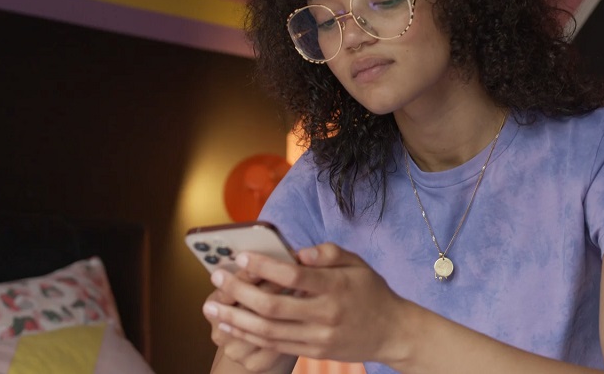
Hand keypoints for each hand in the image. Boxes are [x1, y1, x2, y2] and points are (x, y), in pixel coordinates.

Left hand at [204, 243, 414, 364]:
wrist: (392, 332)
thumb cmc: (371, 291)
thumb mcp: (357, 263)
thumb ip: (327, 253)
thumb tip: (296, 252)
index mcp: (336, 287)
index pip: (293, 276)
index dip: (263, 266)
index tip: (240, 255)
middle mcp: (326, 314)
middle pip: (273, 307)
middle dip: (238, 292)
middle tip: (216, 278)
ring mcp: (319, 337)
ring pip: (268, 331)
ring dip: (235, 319)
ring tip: (212, 306)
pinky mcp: (315, 351)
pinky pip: (275, 346)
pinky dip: (249, 335)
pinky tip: (231, 326)